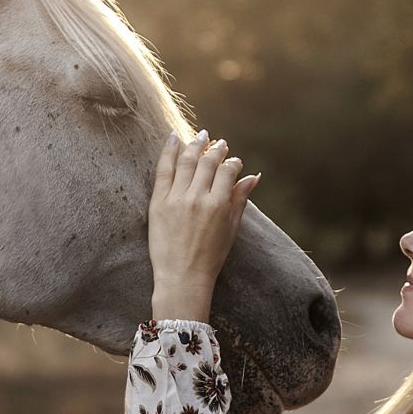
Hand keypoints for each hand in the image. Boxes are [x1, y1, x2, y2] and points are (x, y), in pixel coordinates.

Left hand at [148, 130, 261, 321]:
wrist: (181, 277)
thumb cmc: (210, 257)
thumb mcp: (231, 229)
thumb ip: (240, 200)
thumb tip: (254, 177)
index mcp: (219, 205)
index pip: (228, 171)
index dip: (232, 162)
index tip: (233, 161)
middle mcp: (198, 198)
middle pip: (208, 162)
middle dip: (216, 149)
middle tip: (219, 143)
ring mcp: (176, 198)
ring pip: (187, 160)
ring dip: (195, 144)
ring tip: (200, 136)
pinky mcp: (158, 202)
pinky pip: (164, 169)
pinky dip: (169, 151)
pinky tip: (173, 138)